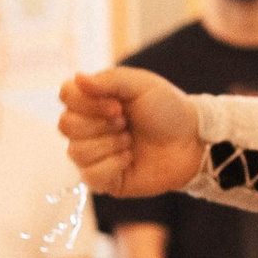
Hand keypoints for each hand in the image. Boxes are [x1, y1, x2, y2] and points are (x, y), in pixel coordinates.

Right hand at [57, 68, 203, 199]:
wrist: (191, 142)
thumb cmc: (168, 110)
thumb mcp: (142, 85)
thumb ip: (108, 80)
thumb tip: (78, 78)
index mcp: (96, 100)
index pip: (66, 95)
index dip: (86, 102)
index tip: (116, 105)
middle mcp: (91, 127)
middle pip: (66, 125)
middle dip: (98, 125)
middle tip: (125, 123)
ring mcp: (96, 154)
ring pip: (75, 152)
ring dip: (107, 145)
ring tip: (130, 142)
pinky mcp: (105, 179)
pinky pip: (89, 177)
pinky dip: (111, 167)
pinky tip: (129, 160)